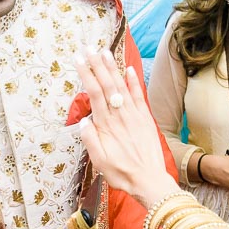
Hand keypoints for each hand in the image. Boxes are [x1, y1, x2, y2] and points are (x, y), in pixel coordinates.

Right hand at [73, 46, 178, 207]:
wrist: (149, 180)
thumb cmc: (121, 173)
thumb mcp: (98, 161)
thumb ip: (90, 139)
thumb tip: (83, 119)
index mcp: (106, 125)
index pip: (94, 93)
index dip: (86, 74)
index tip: (79, 59)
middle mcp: (120, 116)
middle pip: (107, 84)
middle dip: (97, 65)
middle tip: (88, 48)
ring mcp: (134, 115)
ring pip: (122, 86)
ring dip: (113, 68)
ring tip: (104, 52)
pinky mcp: (145, 119)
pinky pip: (139, 96)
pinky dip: (134, 81)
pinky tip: (129, 69)